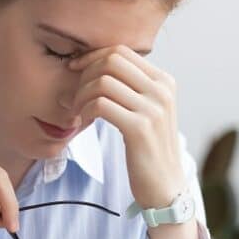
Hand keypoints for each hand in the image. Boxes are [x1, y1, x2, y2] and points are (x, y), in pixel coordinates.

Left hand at [69, 46, 183, 209]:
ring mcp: (153, 108)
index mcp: (164, 81)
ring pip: (103, 81)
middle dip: (84, 74)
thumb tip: (92, 66)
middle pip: (111, 61)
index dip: (92, 57)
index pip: (121, 51)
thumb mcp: (147, 112)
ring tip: (77, 112)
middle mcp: (161, 90)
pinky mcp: (139, 128)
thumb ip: (131, 88)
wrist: (165, 186)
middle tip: (74, 95)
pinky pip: (100, 104)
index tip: (75, 69)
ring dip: (81, 95)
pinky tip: (84, 122)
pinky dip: (85, 110)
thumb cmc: (148, 149)